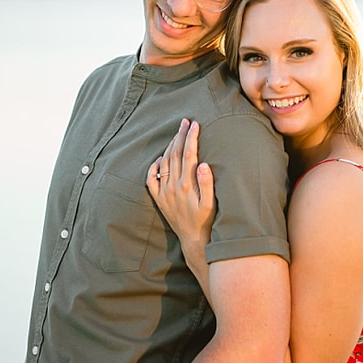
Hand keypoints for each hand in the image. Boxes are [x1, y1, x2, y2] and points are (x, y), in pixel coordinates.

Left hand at [146, 119, 215, 288]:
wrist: (193, 240)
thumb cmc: (206, 221)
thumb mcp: (211, 204)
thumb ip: (207, 184)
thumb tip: (203, 164)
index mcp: (186, 185)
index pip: (188, 155)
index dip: (191, 138)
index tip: (195, 124)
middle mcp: (172, 187)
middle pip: (175, 154)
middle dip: (180, 136)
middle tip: (185, 121)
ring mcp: (164, 192)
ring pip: (164, 163)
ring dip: (169, 146)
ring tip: (177, 134)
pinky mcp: (159, 199)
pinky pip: (151, 179)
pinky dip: (154, 167)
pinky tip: (159, 159)